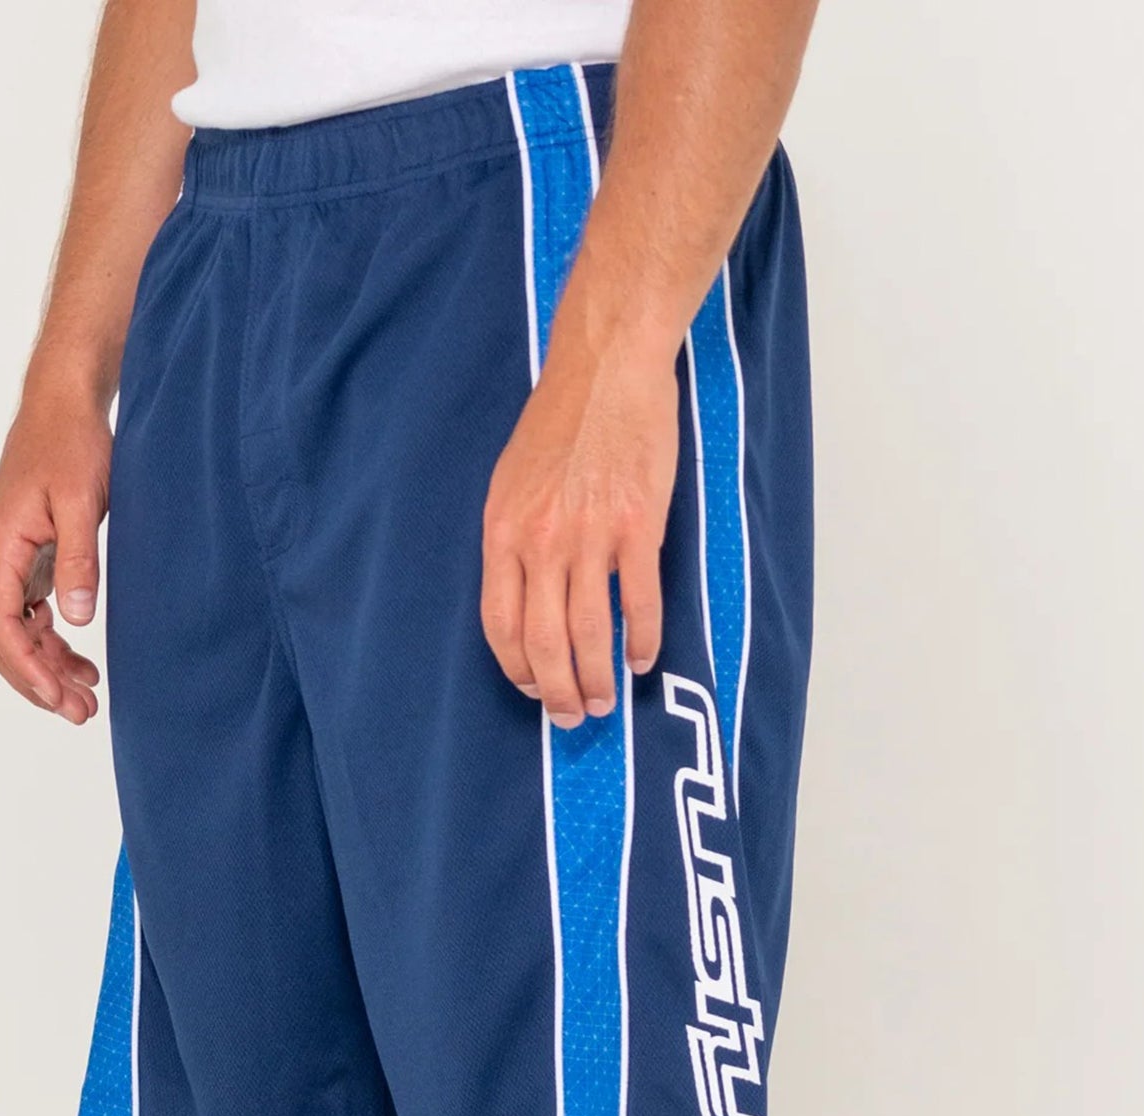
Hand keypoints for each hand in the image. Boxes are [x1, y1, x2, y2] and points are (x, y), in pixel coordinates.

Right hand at [0, 388, 110, 724]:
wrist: (64, 403)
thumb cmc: (70, 443)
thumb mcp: (82, 502)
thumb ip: (79, 560)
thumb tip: (76, 617)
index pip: (2, 628)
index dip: (29, 671)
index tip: (59, 699)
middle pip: (5, 641)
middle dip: (39, 682)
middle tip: (82, 713)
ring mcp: (11, 562)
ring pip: (19, 633)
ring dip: (48, 668)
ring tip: (87, 697)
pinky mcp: (29, 558)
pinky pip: (32, 615)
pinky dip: (53, 642)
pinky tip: (82, 662)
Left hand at [481, 338, 679, 727]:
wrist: (606, 369)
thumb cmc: (560, 422)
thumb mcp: (512, 481)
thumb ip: (516, 540)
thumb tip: (527, 596)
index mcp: (504, 532)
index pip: (500, 624)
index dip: (516, 668)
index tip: (530, 689)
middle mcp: (542, 542)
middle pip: (545, 642)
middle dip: (556, 692)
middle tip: (572, 717)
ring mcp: (590, 537)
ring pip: (590, 633)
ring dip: (597, 679)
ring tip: (605, 701)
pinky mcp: (637, 528)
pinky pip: (639, 602)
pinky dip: (642, 640)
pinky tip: (642, 659)